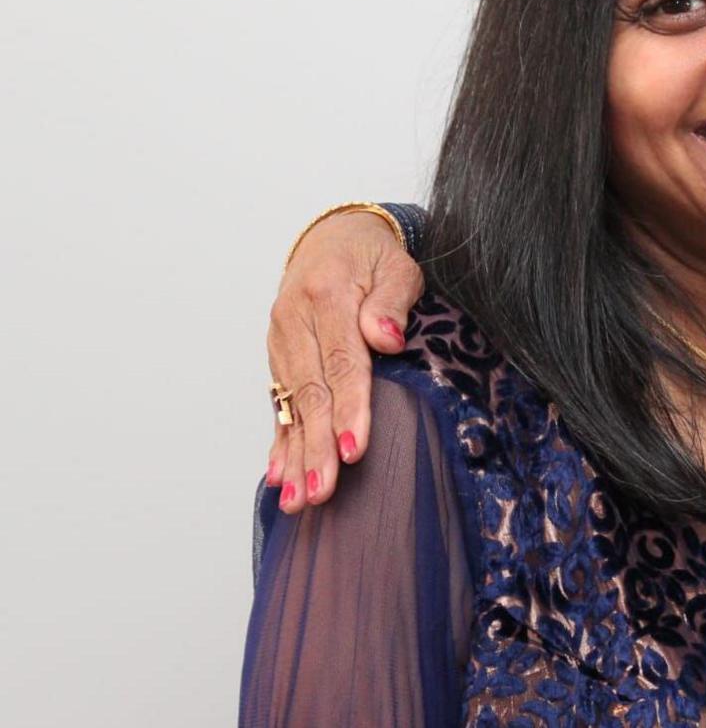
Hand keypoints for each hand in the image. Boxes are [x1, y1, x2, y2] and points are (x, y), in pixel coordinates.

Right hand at [266, 210, 423, 512]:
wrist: (333, 236)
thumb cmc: (374, 256)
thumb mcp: (397, 265)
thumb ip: (392, 300)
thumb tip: (387, 339)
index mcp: (325, 297)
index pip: (341, 362)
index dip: (349, 408)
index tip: (356, 448)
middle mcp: (294, 321)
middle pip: (311, 393)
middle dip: (318, 447)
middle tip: (324, 491)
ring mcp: (281, 341)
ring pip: (291, 405)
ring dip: (296, 455)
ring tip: (300, 500)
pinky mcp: (279, 356)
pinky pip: (279, 404)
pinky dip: (280, 441)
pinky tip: (279, 476)